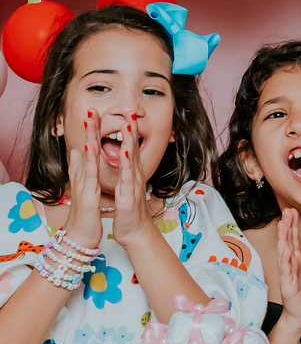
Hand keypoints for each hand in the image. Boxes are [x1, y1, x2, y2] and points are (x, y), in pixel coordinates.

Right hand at [63, 108, 102, 250]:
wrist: (81, 236)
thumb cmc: (86, 213)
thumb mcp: (85, 188)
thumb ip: (80, 170)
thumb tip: (76, 152)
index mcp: (86, 175)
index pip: (89, 150)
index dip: (92, 132)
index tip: (96, 115)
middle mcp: (83, 177)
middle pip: (86, 148)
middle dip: (89, 129)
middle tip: (91, 109)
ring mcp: (83, 184)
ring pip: (87, 157)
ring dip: (89, 138)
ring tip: (91, 121)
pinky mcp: (86, 194)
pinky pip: (89, 175)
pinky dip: (90, 160)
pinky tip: (90, 148)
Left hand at [111, 117, 156, 250]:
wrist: (135, 231)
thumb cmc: (128, 210)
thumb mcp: (125, 187)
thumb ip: (124, 171)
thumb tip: (123, 159)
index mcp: (130, 173)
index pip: (129, 148)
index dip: (128, 131)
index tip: (125, 114)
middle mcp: (134, 175)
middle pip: (133, 148)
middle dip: (131, 129)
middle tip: (130, 111)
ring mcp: (133, 184)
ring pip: (131, 158)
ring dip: (129, 140)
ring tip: (127, 124)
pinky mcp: (129, 195)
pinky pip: (126, 177)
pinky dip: (126, 163)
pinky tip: (124, 151)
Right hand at [277, 208, 300, 331]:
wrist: (300, 316)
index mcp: (295, 262)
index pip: (293, 240)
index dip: (293, 225)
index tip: (292, 210)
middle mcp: (288, 266)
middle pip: (287, 242)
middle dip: (287, 226)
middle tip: (287, 210)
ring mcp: (287, 275)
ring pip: (284, 254)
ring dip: (283, 239)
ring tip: (283, 224)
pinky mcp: (288, 286)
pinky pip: (287, 271)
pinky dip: (287, 260)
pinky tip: (286, 250)